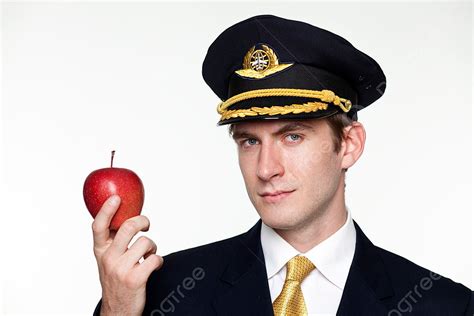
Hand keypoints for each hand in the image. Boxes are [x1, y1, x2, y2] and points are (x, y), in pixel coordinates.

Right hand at [92, 195, 162, 315]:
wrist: (117, 311)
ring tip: (148, 255)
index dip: (106, 210)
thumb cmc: (116, 279)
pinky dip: (158, 261)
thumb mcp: (108, 259)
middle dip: (142, 221)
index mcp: (100, 251)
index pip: (99, 226)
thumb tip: (128, 215)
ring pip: (146, 242)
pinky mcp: (135, 279)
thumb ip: (113, 241)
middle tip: (146, 225)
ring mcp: (121, 269)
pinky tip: (154, 266)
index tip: (116, 198)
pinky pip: (155, 258)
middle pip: (128, 227)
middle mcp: (108, 258)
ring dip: (152, 246)